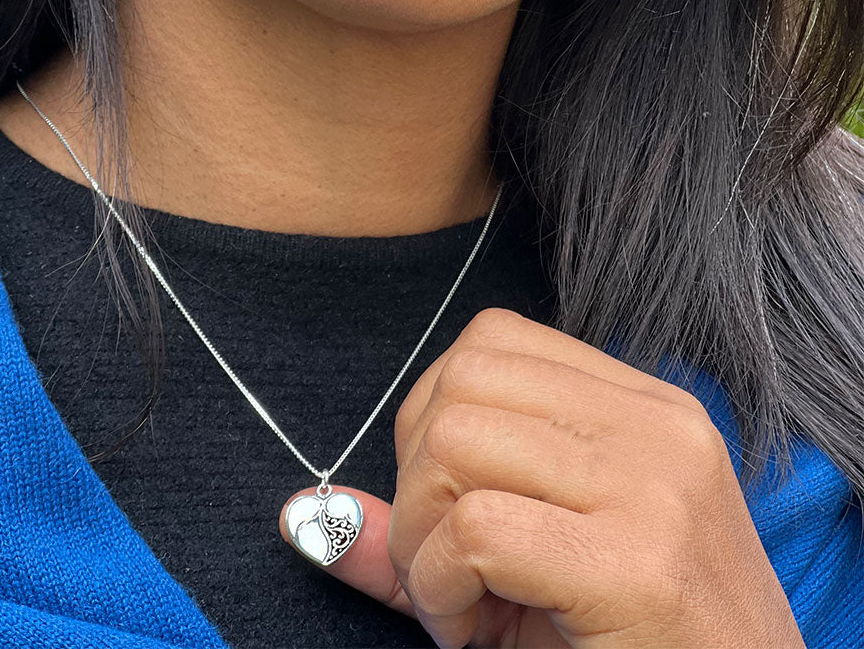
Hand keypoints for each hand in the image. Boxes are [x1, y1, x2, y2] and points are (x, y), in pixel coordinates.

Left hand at [279, 307, 803, 647]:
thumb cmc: (632, 635)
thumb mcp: (538, 556)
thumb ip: (426, 524)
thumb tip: (303, 516)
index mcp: (643, 405)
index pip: (493, 340)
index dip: (431, 410)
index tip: (441, 494)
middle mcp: (655, 426)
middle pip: (463, 380)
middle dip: (415, 471)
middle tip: (439, 557)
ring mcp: (652, 485)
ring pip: (456, 442)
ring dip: (421, 533)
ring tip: (455, 596)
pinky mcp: (638, 562)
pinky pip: (476, 527)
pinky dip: (439, 584)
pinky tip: (471, 627)